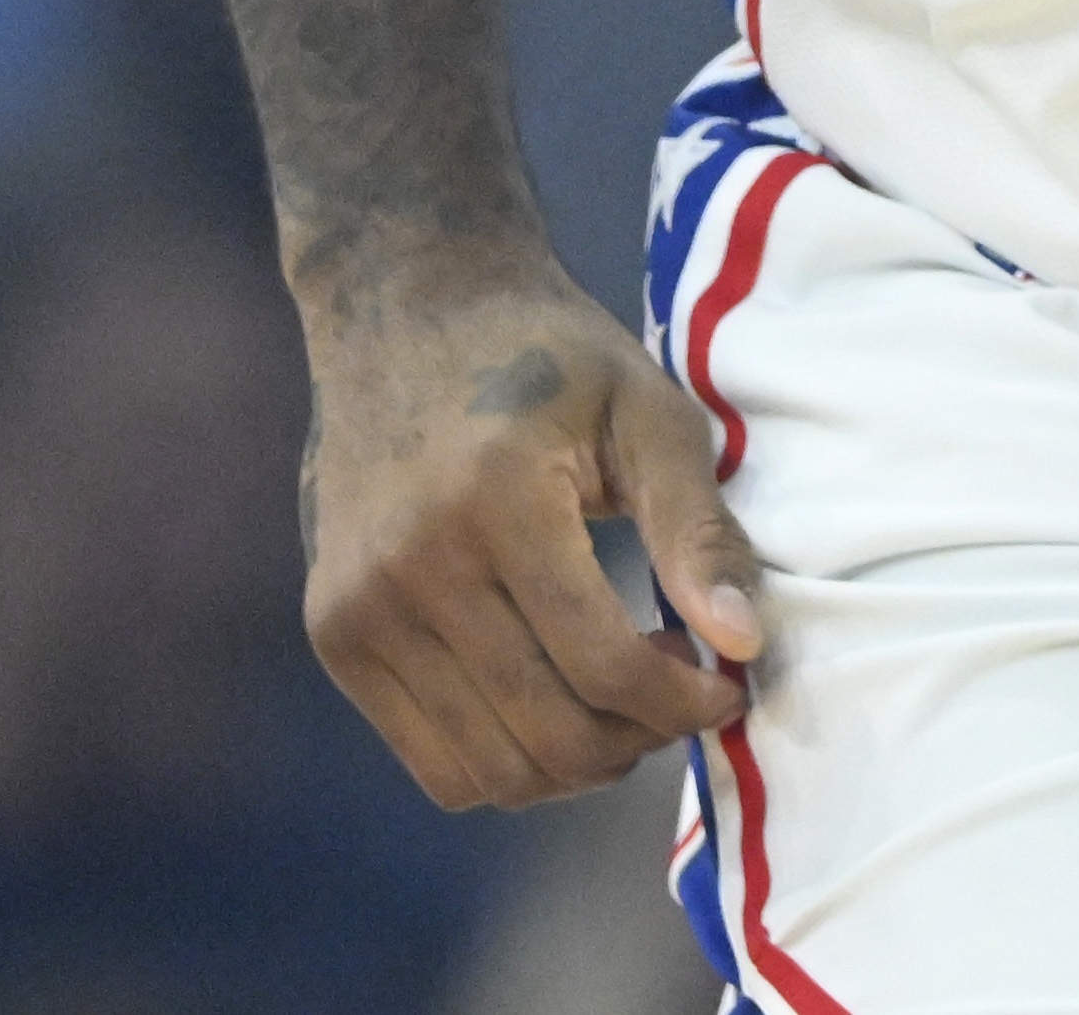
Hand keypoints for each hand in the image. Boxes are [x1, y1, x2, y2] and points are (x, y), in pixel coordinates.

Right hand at [297, 245, 765, 808]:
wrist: (404, 308)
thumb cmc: (549, 356)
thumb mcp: (647, 411)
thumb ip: (698, 527)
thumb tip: (744, 640)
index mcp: (496, 504)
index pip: (603, 667)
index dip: (684, 702)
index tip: (728, 684)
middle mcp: (410, 571)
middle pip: (547, 734)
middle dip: (639, 741)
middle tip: (682, 694)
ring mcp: (357, 612)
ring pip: (487, 771)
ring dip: (577, 765)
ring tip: (624, 700)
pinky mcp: (334, 636)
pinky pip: (433, 761)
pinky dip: (509, 761)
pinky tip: (556, 698)